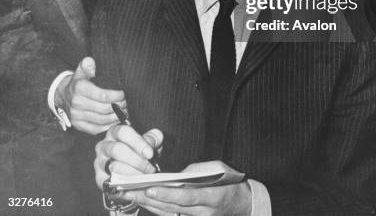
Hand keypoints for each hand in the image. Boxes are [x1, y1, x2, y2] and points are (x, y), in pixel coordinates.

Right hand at [56, 57, 125, 133]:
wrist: (62, 96)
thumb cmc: (78, 82)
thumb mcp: (81, 71)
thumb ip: (87, 65)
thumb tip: (90, 60)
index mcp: (80, 88)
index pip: (103, 95)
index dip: (116, 96)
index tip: (124, 94)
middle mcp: (77, 103)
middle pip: (104, 109)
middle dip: (118, 106)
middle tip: (126, 103)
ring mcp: (76, 116)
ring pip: (101, 120)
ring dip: (115, 117)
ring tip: (124, 112)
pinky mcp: (78, 126)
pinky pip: (95, 129)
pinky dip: (108, 126)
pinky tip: (115, 121)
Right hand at [94, 124, 162, 189]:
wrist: (131, 172)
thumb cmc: (139, 152)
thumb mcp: (148, 142)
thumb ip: (152, 138)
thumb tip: (152, 140)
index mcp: (115, 132)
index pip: (123, 132)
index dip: (137, 142)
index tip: (150, 154)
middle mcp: (104, 145)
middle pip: (116, 149)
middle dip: (136, 160)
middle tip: (150, 169)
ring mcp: (99, 162)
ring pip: (113, 166)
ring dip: (132, 173)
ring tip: (145, 178)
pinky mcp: (99, 178)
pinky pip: (110, 183)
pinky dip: (124, 185)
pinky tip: (135, 186)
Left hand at [125, 161, 250, 215]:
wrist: (243, 205)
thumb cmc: (232, 183)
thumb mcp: (221, 168)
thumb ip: (199, 170)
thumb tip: (178, 174)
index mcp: (212, 197)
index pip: (185, 197)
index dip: (167, 194)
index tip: (150, 187)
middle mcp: (202, 213)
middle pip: (171, 207)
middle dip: (148, 199)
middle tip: (129, 190)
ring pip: (168, 213)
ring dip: (147, 204)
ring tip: (129, 194)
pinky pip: (170, 215)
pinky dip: (156, 208)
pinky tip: (142, 201)